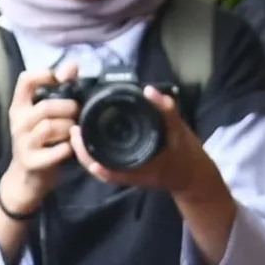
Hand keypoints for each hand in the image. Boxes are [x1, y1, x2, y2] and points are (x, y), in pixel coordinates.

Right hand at [0, 65, 80, 215]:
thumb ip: (59, 91)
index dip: (46, 74)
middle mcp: (18, 123)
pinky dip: (69, 148)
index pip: (26, 80)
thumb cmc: (41, 142)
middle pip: (45, 106)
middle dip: (68, 108)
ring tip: (76, 131)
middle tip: (78, 114)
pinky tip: (72, 148)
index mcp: (19, 107)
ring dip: (69, 128)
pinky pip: (58, 150)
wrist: (27, 178)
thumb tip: (73, 66)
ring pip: (51, 127)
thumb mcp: (43, 116)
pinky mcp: (33, 162)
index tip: (64, 79)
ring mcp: (23, 143)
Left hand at [71, 87, 212, 197]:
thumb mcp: (179, 130)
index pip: (101, 165)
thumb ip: (165, 110)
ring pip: (98, 166)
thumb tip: (149, 90)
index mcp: (135, 166)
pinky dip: (96, 153)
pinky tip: (91, 139)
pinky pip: (107, 164)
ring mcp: (127, 172)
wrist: (192, 174)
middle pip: (94, 165)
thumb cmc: (186, 154)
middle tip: (72, 129)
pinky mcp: (129, 169)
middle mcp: (127, 171)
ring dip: (86, 151)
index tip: (76, 132)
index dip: (84, 152)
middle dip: (80, 149)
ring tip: (77, 131)